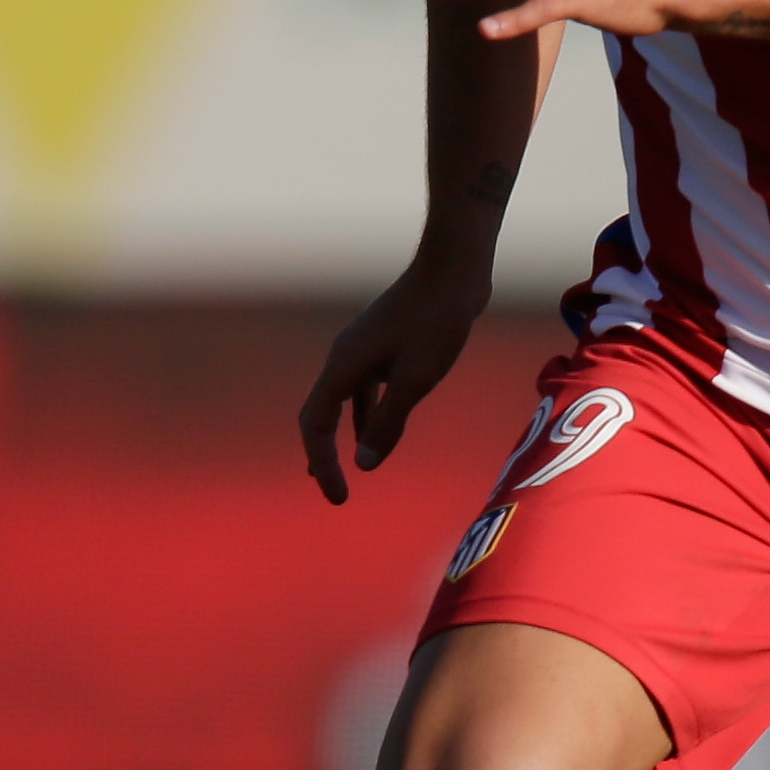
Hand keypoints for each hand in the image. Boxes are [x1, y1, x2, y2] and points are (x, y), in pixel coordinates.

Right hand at [298, 245, 493, 503]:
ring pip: (343, 401)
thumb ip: (388, 422)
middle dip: (323, 454)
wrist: (453, 272)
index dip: (322, 463)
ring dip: (344, 435)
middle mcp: (344, 357)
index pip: (316, 425)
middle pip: (321, 414)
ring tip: (349, 464)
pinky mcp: (384, 344)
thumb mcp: (415, 379)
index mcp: (343, 367)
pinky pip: (364, 388)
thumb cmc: (436, 322)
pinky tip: (380, 426)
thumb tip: (364, 463)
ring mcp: (363, 349)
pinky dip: (366, 413)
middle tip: (333, 489)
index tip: (339, 497)